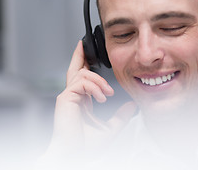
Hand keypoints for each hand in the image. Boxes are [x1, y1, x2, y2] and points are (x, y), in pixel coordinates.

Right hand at [47, 40, 136, 157]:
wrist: (74, 154)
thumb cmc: (85, 145)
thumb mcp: (109, 129)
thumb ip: (119, 116)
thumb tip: (131, 106)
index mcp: (80, 101)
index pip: (81, 78)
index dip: (83, 63)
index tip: (87, 53)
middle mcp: (72, 96)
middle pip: (74, 69)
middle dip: (79, 55)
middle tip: (83, 43)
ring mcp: (68, 96)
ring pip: (82, 74)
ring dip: (98, 81)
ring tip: (107, 93)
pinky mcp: (66, 98)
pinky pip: (81, 82)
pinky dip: (94, 87)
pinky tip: (102, 96)